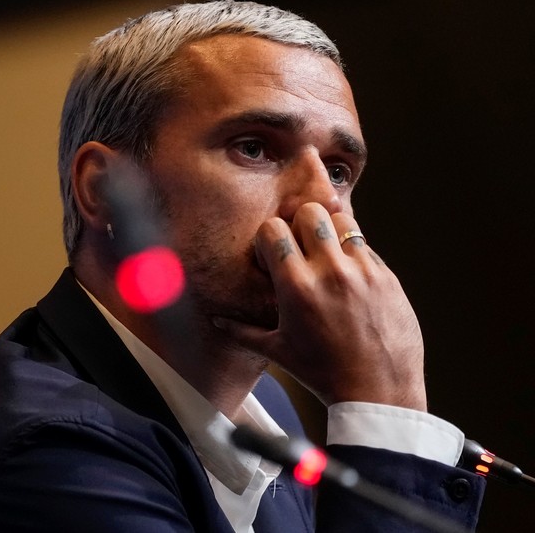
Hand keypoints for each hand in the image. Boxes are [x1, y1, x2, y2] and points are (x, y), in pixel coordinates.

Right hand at [215, 202, 426, 409]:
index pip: (273, 229)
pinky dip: (354, 255)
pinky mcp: (387, 277)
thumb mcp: (278, 351)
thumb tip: (217, 321)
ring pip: (343, 220)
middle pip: (310, 212)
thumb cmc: (324, 374)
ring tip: (328, 256)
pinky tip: (350, 279)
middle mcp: (329, 273)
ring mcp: (362, 272)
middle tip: (301, 247)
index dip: (268, 238)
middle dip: (300, 225)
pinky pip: (366, 247)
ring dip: (330, 232)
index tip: (272, 256)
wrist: (377, 392)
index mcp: (296, 287)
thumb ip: (243, 331)